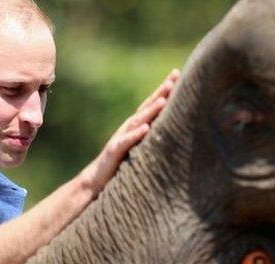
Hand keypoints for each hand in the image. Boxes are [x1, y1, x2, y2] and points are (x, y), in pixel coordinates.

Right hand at [79, 68, 180, 195]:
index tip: (176, 73)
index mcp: (136, 125)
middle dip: (160, 93)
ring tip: (163, 101)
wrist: (97, 178)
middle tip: (173, 80)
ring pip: (137, 121)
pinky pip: (126, 141)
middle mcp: (128, 127)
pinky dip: (136, 134)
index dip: (164, 89)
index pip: (151, 103)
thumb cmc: (121, 162)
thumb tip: (174, 127)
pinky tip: (146, 128)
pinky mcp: (114, 151)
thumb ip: (153, 136)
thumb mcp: (140, 146)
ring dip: (150, 111)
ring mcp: (121, 137)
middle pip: (146, 106)